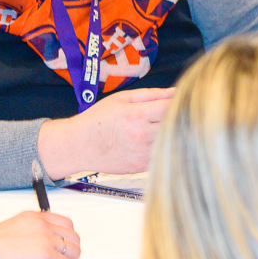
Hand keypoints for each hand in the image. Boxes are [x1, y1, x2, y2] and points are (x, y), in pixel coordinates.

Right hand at [0, 209, 80, 258]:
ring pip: (74, 252)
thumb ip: (27, 235)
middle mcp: (42, 224)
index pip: (64, 224)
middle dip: (67, 254)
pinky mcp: (47, 255)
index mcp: (32, 217)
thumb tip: (37, 250)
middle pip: (73, 237)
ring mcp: (46, 239)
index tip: (54, 253)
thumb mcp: (9, 232)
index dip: (63, 241)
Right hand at [37, 87, 176, 178]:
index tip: (178, 101)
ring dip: (170, 134)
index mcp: (136, 115)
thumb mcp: (121, 99)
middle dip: (176, 118)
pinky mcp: (141, 167)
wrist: (79, 146)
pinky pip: (161, 155)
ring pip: (170, 141)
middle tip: (171, 115)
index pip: (170, 107)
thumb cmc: (98, 119)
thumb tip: (174, 92)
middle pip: (174, 125)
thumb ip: (150, 94)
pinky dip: (162, 148)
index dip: (178, 103)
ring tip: (157, 128)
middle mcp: (141, 136)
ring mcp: (142, 153)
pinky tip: (152, 142)